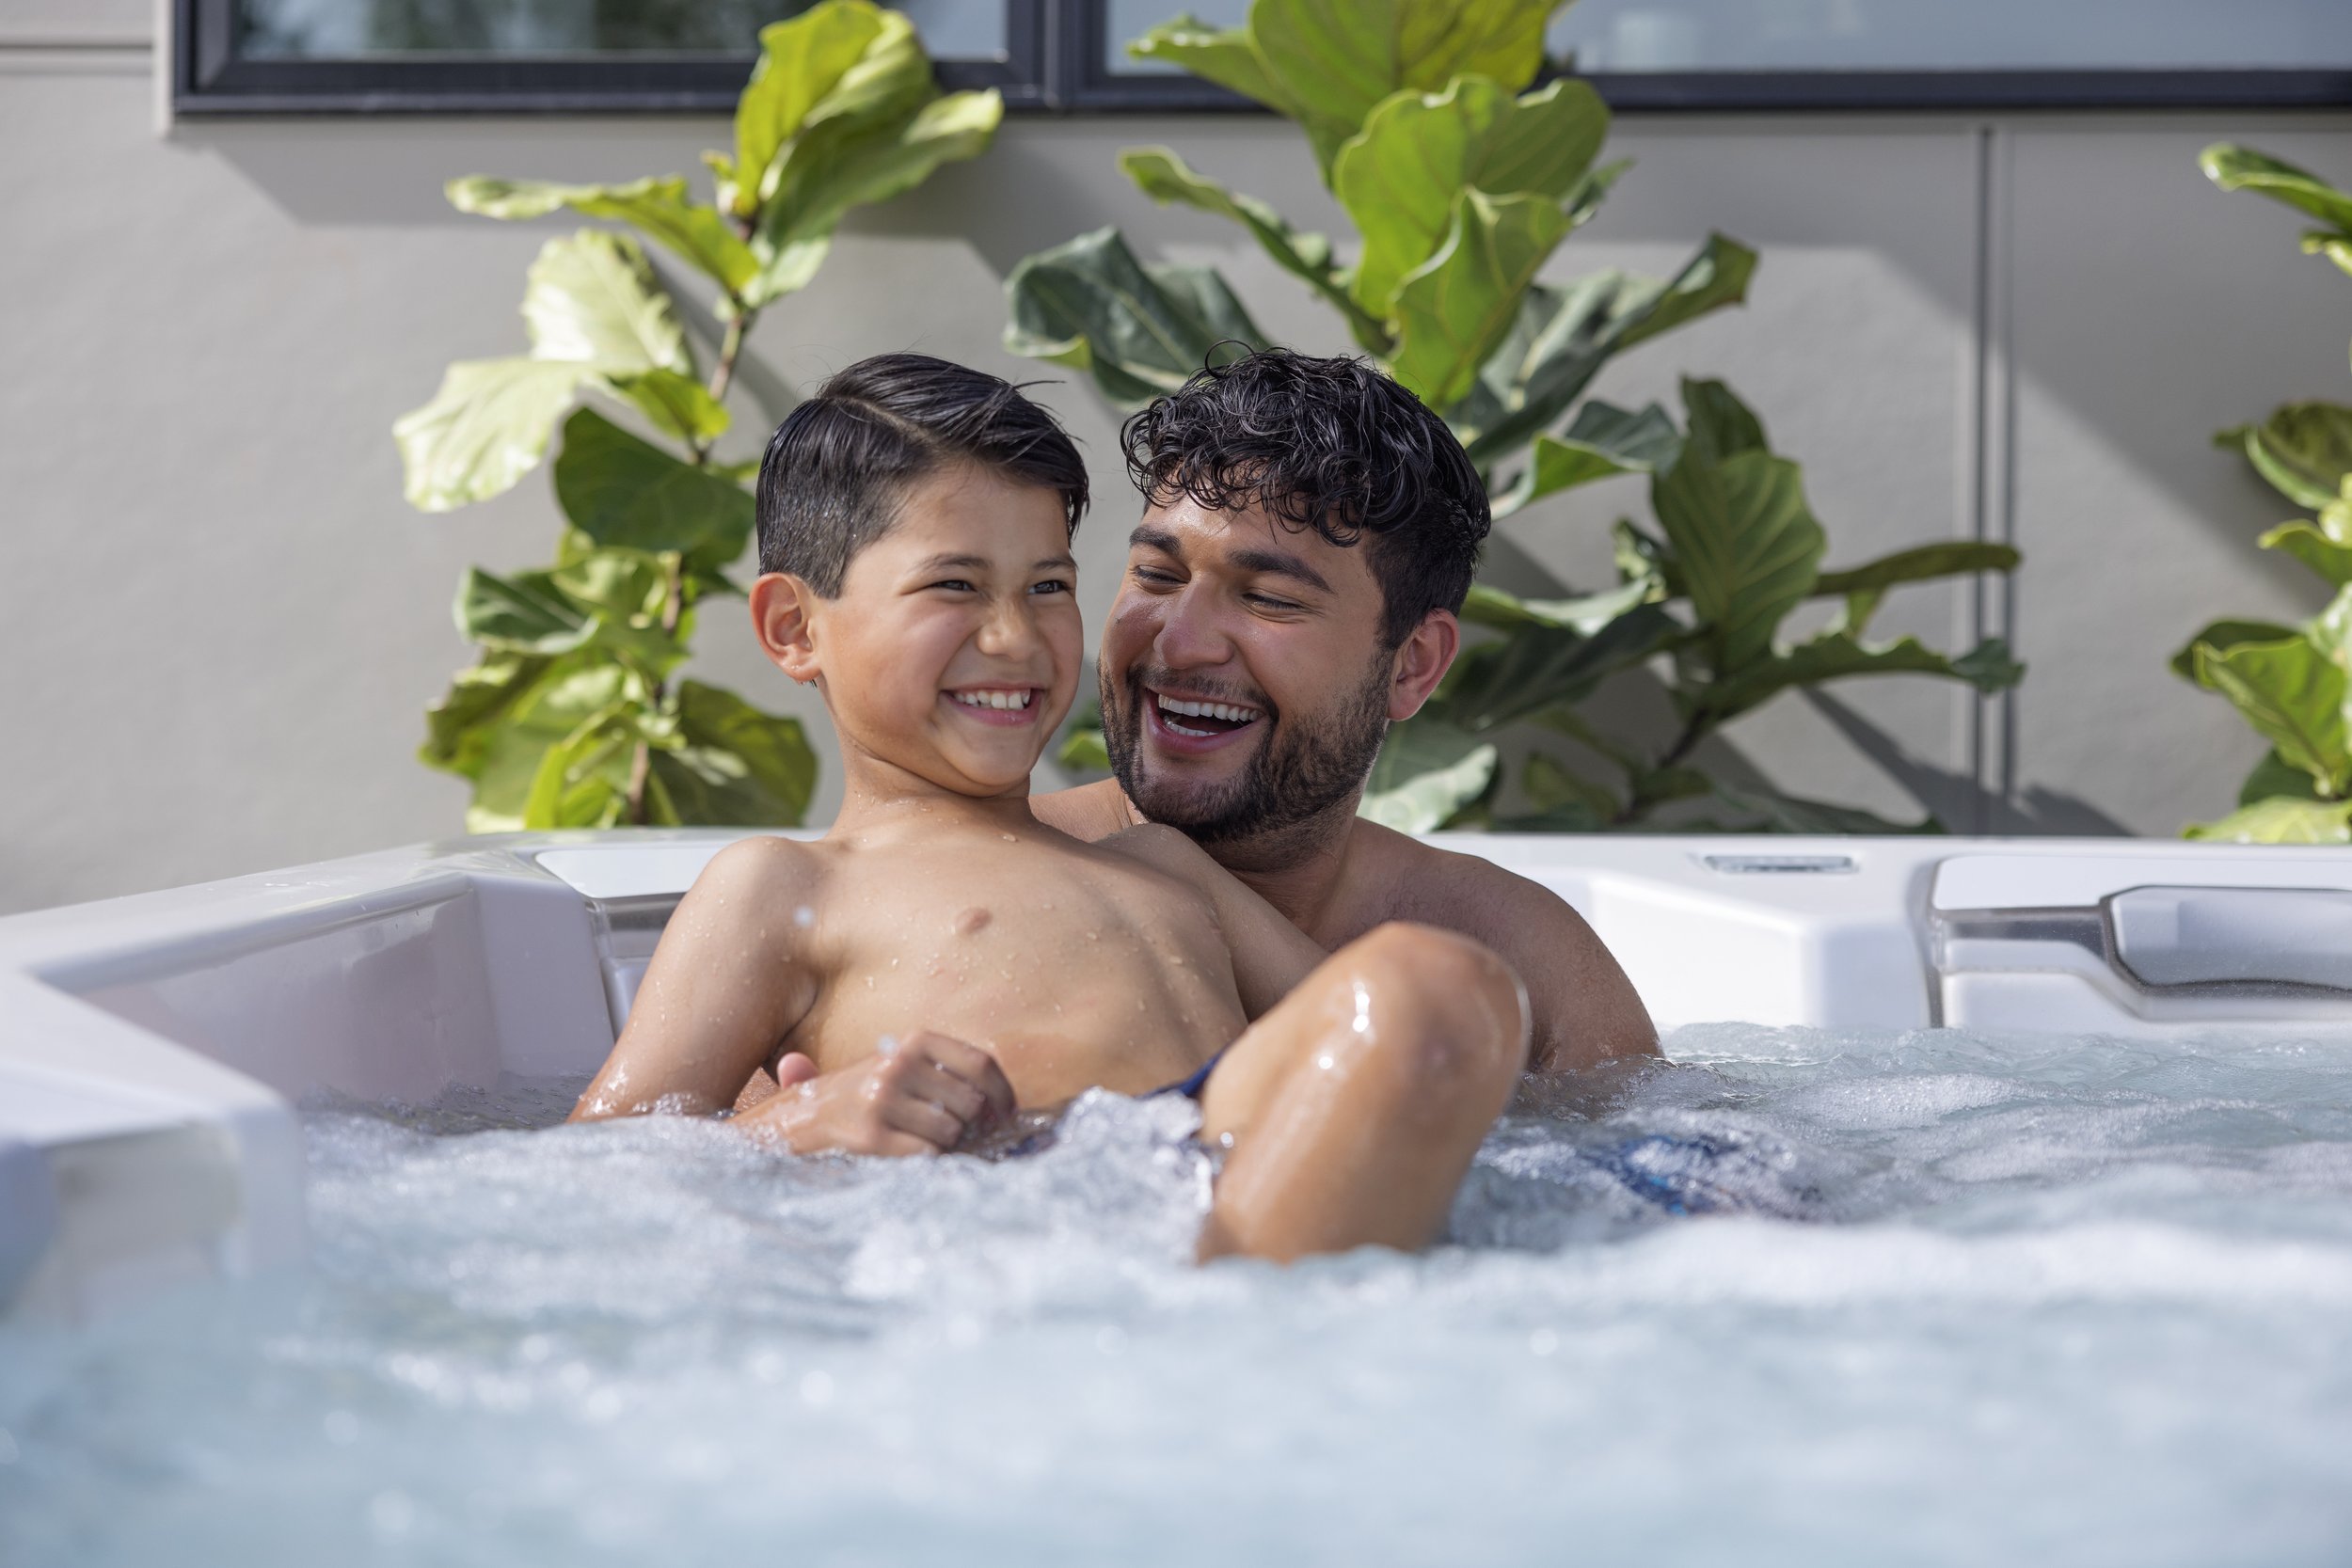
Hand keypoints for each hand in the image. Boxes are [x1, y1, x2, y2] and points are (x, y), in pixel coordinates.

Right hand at [739, 1031, 1015, 1155]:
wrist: (798, 1117)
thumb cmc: (864, 1096)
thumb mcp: (901, 1067)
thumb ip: (948, 1075)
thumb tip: (1008, 1107)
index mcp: (913, 1042)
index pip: (982, 1064)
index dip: (1004, 1095)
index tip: (1008, 1117)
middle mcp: (899, 1064)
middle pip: (972, 1103)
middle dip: (975, 1127)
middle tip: (964, 1138)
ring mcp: (883, 1099)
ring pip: (952, 1133)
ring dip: (949, 1147)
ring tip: (928, 1144)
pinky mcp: (871, 1136)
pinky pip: (927, 1155)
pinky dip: (927, 1162)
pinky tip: (909, 1156)